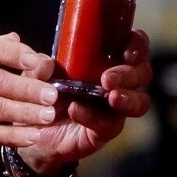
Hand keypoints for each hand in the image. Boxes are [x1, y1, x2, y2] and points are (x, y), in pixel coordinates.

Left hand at [20, 29, 153, 175]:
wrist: (33, 130)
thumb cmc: (43, 94)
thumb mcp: (36, 76)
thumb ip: (39, 67)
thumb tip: (45, 62)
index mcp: (106, 61)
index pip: (135, 47)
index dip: (138, 46)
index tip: (127, 52)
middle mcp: (118, 83)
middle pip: (143, 73)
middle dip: (129, 74)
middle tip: (107, 79)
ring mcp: (115, 108)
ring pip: (140, 102)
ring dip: (128, 98)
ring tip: (110, 97)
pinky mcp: (106, 130)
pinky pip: (109, 124)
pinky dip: (93, 117)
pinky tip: (76, 110)